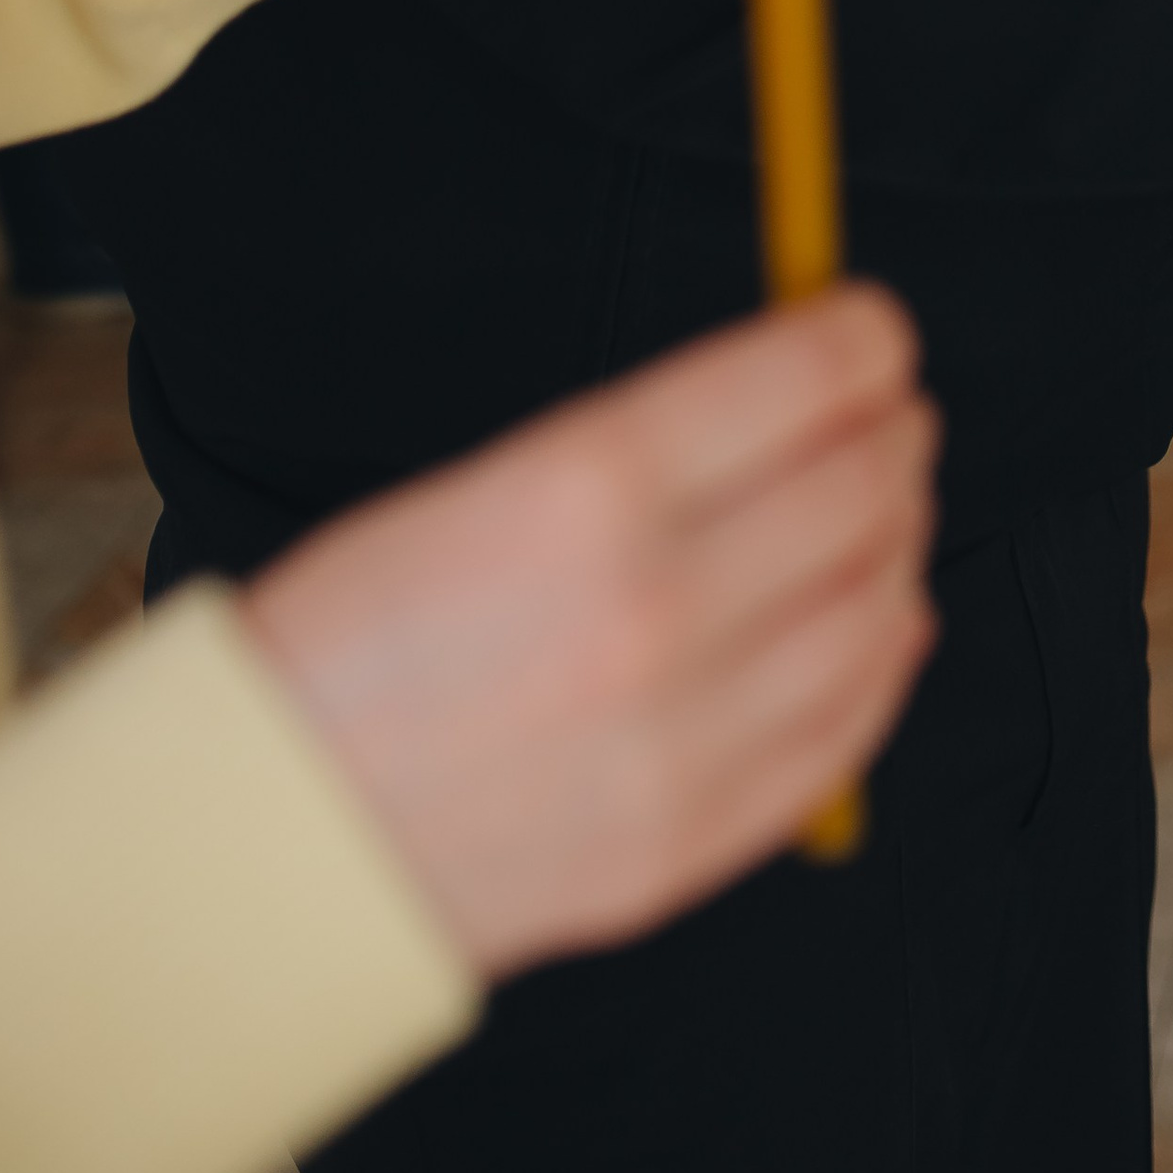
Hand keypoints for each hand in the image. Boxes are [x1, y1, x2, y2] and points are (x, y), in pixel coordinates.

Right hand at [243, 287, 936, 975]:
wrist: (270, 833)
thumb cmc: (358, 637)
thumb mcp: (484, 482)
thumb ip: (655, 441)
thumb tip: (806, 388)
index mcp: (587, 490)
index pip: (805, 379)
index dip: (864, 339)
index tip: (874, 330)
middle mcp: (654, 611)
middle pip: (858, 488)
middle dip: (892, 432)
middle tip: (892, 416)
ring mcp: (683, 741)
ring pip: (878, 610)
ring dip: (901, 541)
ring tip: (889, 513)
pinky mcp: (693, 842)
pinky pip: (847, 738)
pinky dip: (884, 663)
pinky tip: (883, 621)